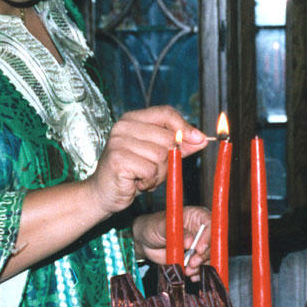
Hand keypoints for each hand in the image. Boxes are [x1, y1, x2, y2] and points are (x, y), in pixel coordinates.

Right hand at [87, 106, 206, 214]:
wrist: (104, 194)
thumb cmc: (132, 173)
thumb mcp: (158, 156)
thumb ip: (179, 145)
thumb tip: (201, 138)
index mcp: (133, 119)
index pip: (166, 113)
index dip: (185, 127)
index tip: (200, 139)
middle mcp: (124, 127)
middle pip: (168, 137)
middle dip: (169, 159)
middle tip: (154, 170)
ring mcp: (119, 142)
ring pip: (161, 156)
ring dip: (159, 173)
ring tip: (144, 177)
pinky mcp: (118, 160)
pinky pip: (151, 170)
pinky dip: (149, 181)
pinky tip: (137, 183)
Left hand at [132, 206, 211, 279]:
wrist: (145, 242)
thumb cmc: (153, 227)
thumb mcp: (161, 226)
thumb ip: (175, 231)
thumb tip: (190, 241)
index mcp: (196, 216)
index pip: (211, 224)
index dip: (208, 237)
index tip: (199, 249)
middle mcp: (201, 230)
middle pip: (213, 243)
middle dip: (204, 255)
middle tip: (192, 263)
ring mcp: (199, 245)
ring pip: (210, 257)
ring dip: (201, 266)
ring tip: (187, 270)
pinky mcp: (195, 258)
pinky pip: (203, 267)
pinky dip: (198, 273)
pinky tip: (191, 275)